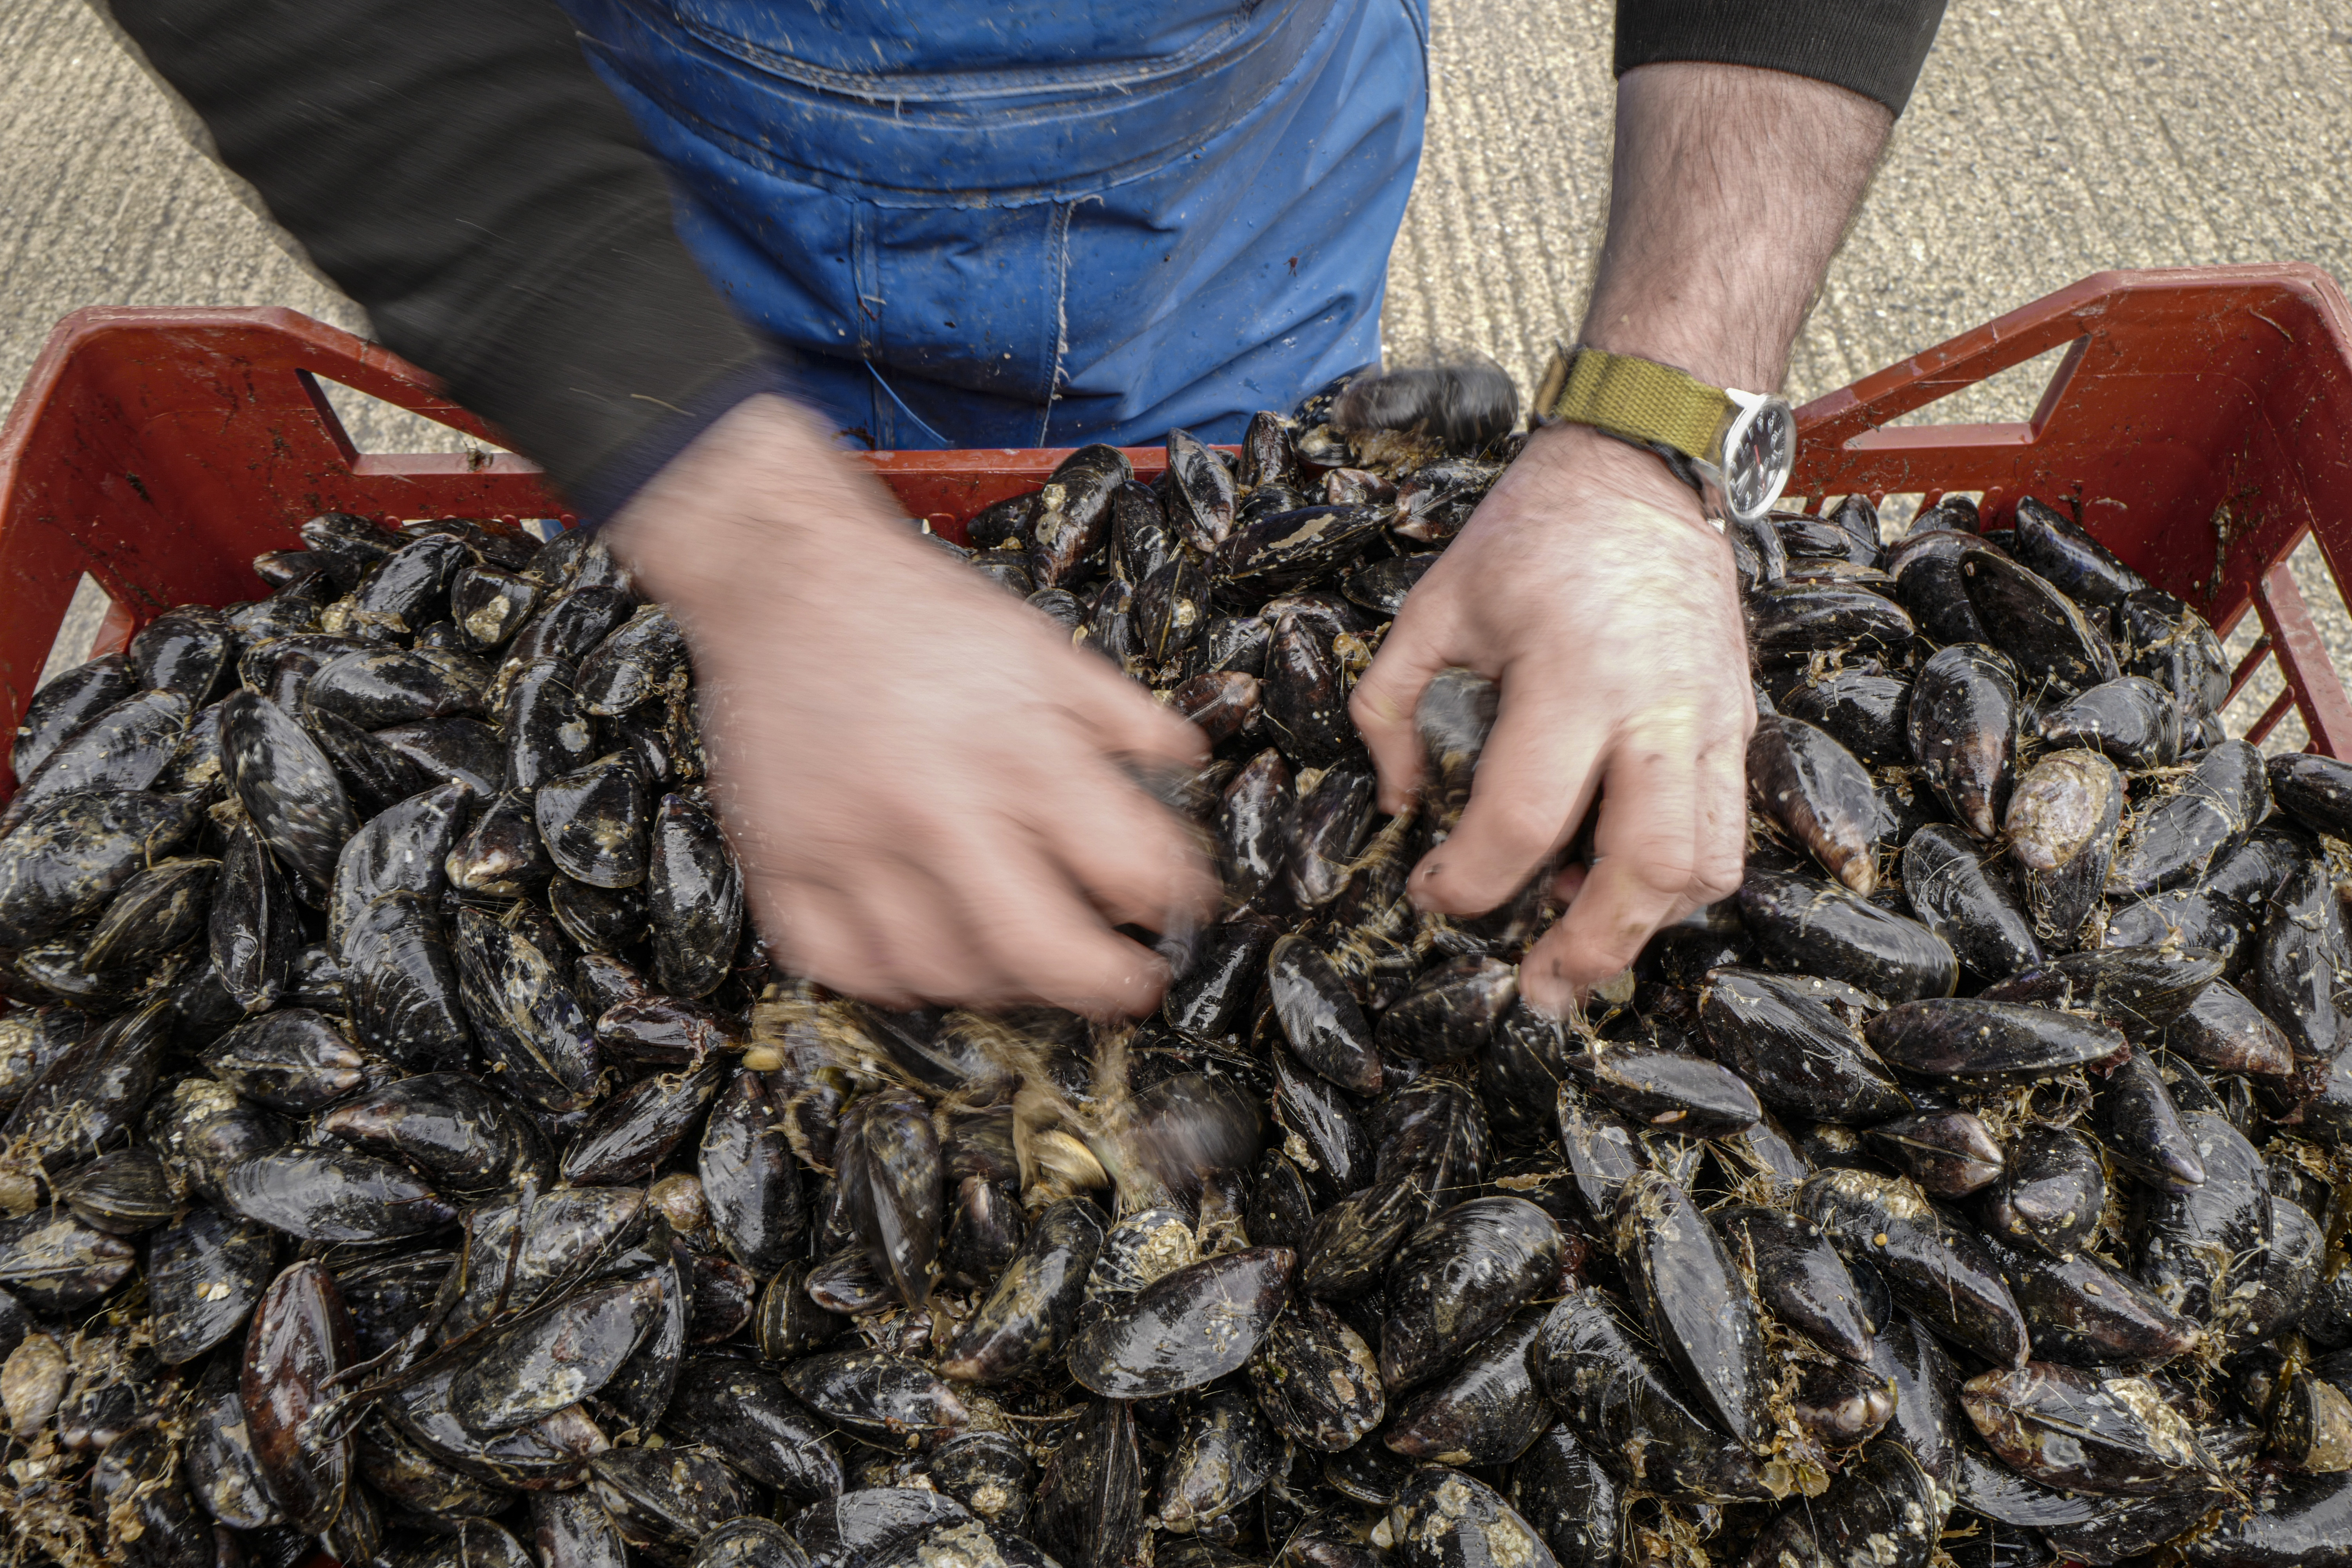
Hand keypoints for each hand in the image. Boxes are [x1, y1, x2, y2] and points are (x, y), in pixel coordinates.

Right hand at [605, 396, 1216, 1015]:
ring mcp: (850, 843)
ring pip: (941, 974)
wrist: (785, 576)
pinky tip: (923, 954)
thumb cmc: (920, 609)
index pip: (1125, 868)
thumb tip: (1189, 764)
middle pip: (1039, 950)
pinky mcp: (781, 861)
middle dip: (1102, 984)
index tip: (1174, 907)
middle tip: (1126, 986)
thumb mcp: (1041, 644)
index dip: (1168, 899)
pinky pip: (843, 967)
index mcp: (1016, 747)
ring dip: (998, 985)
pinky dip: (891, 979)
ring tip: (1023, 960)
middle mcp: (935, 806)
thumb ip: (1120, 713)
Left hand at [1350, 422, 1752, 1014]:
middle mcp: (1658, 709)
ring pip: (1707, 866)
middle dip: (1587, 946)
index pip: (1523, 820)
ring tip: (1583, 950)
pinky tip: (1623, 885)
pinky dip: (1683, 879)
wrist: (1643, 470)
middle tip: (1535, 987)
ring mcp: (1713, 720)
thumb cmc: (1530, 535)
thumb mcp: (1433, 605)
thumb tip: (1396, 804)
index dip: (1467, 880)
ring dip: (1647, 927)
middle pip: (1643, 870)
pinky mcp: (1740, 723)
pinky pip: (1729, 830)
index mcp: (1573, 678)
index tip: (1431, 892)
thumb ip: (1388, 706)